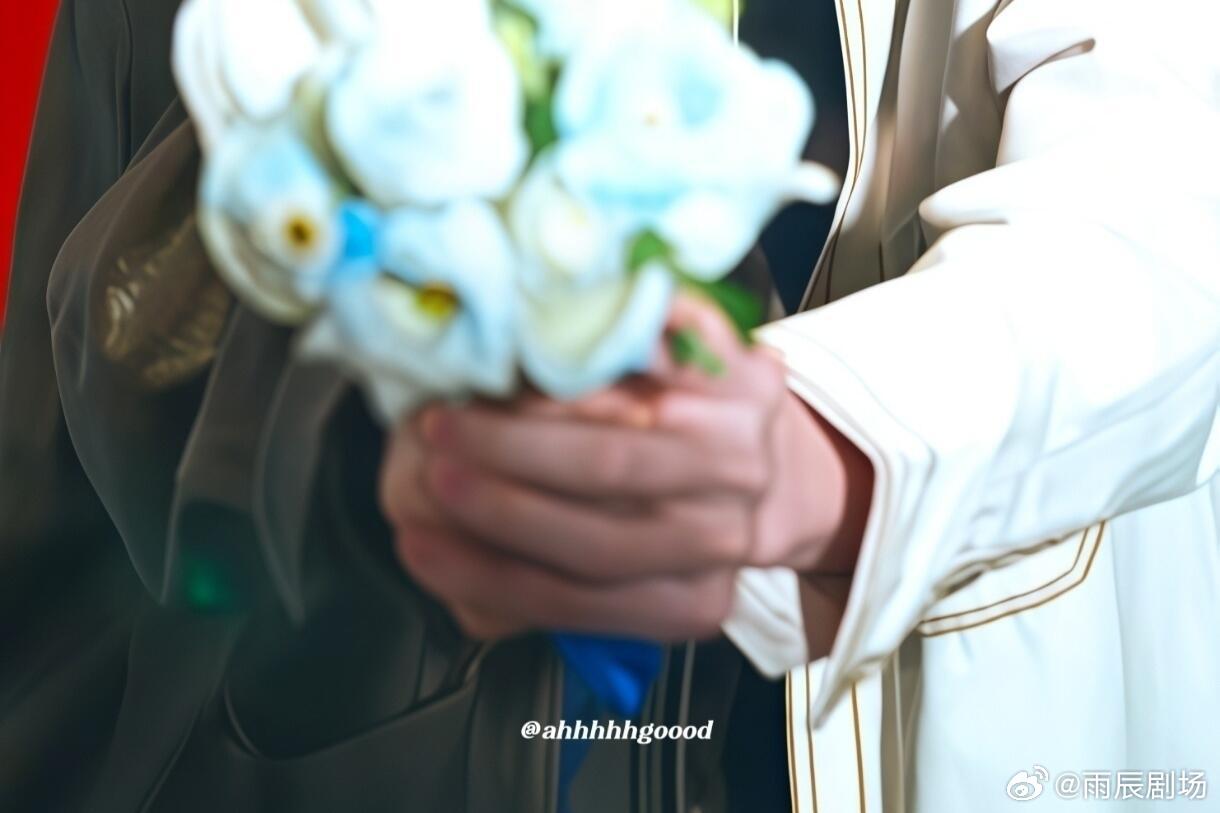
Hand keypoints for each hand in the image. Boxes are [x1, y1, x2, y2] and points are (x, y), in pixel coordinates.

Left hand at [380, 295, 872, 644]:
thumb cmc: (703, 399)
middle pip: (611, 469)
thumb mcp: (687, 337)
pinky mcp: (691, 609)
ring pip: (592, 553)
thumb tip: (549, 301)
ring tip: (422, 499)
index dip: (558, 383)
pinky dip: (499, 585)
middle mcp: (738, 472)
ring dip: (493, 527)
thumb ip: (634, 320)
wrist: (771, 486)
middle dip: (509, 454)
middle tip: (436, 431)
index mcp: (742, 388)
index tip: (486, 367)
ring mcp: (720, 551)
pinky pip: (583, 609)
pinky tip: (436, 558)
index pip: (639, 382)